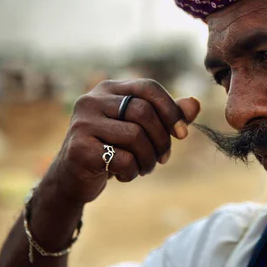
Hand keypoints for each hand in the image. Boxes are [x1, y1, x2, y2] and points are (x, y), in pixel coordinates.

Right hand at [44, 79, 200, 204]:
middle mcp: (92, 100)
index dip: (171, 110)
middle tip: (163, 158)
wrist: (72, 179)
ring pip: (135, 136)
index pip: (148, 87)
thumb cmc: (112, 148)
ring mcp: (82, 123)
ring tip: (144, 168)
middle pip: (144, 112)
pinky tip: (123, 175)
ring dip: (148, 159)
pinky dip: (132, 171)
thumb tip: (195, 104)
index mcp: (109, 89)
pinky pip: (122, 158)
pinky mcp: (78, 148)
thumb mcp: (141, 129)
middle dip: (161, 140)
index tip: (183, 134)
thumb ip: (167, 116)